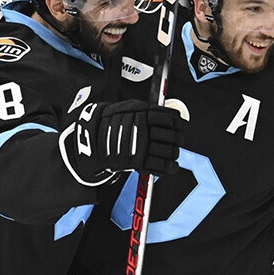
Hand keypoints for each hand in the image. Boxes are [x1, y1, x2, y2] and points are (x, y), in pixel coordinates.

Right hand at [60, 100, 185, 184]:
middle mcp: (144, 130)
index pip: (170, 118)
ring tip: (173, 152)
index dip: (179, 123)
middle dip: (179, 138)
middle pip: (174, 136)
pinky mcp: (138, 162)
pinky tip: (172, 166)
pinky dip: (170, 167)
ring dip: (175, 152)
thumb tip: (170, 116)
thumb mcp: (129, 107)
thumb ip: (148, 110)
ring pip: (170, 151)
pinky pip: (161, 166)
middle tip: (178, 139)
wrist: (93, 138)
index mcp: (143, 114)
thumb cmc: (112, 122)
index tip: (180, 125)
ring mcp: (141, 146)